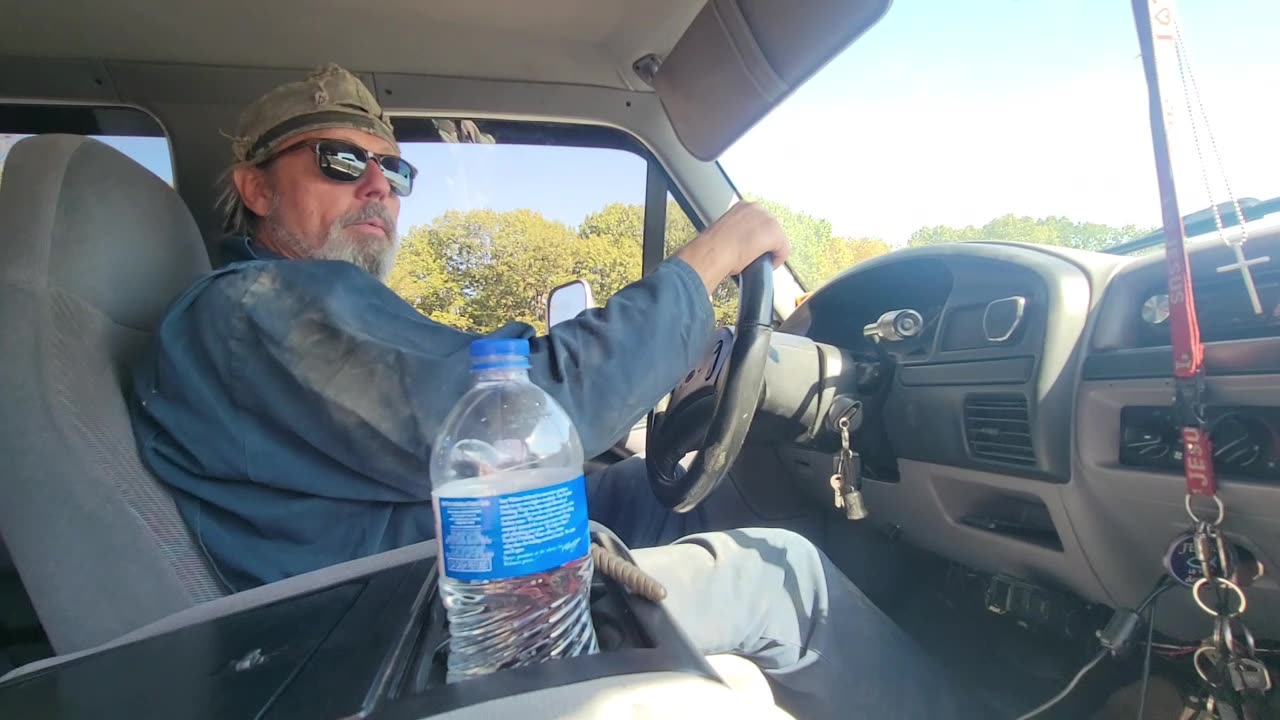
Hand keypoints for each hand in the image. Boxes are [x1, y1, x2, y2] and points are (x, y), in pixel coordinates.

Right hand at [674, 202, 791, 293]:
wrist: (713, 252)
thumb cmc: (712, 247)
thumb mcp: (723, 232)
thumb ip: (735, 232)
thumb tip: (738, 242)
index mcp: (743, 206)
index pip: (759, 221)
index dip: (757, 236)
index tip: (751, 246)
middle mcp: (757, 209)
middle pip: (771, 228)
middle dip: (766, 243)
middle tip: (756, 256)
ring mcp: (768, 220)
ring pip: (778, 238)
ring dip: (770, 250)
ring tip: (759, 261)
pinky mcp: (775, 234)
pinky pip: (783, 250)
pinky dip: (777, 260)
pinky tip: (767, 266)